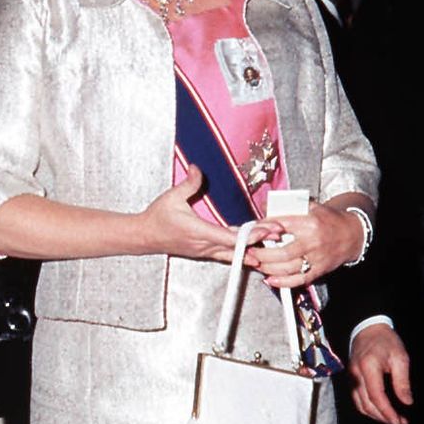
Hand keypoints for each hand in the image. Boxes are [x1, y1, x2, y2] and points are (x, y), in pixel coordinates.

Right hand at [142, 166, 271, 261]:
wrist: (144, 237)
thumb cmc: (157, 219)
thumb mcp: (171, 197)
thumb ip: (188, 183)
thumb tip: (198, 169)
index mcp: (198, 232)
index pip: (229, 237)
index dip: (249, 236)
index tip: (266, 231)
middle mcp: (204, 245)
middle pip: (237, 247)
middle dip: (259, 240)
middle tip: (278, 234)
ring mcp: (205, 251)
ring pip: (234, 254)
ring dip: (254, 248)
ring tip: (273, 243)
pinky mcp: (205, 252)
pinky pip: (227, 255)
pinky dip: (242, 253)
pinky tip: (255, 252)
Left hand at [248, 201, 363, 286]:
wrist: (352, 234)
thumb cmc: (328, 219)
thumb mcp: (310, 206)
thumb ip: (288, 207)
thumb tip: (264, 208)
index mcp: (309, 222)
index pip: (279, 226)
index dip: (262, 230)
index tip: (250, 233)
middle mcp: (312, 241)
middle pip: (281, 252)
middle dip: (261, 254)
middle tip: (249, 252)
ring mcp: (316, 258)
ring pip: (288, 268)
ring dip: (268, 268)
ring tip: (257, 264)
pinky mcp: (319, 270)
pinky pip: (299, 280)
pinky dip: (283, 282)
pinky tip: (270, 280)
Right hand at [349, 324, 412, 423]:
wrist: (367, 328)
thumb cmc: (386, 341)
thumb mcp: (400, 358)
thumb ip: (402, 382)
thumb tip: (407, 402)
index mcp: (368, 367)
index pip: (377, 397)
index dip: (388, 412)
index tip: (399, 421)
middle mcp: (356, 375)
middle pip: (367, 405)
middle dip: (384, 417)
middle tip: (400, 423)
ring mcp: (351, 378)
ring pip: (360, 405)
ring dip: (376, 416)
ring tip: (392, 419)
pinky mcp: (351, 380)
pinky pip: (357, 400)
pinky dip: (369, 409)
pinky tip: (381, 411)